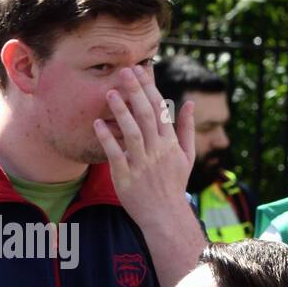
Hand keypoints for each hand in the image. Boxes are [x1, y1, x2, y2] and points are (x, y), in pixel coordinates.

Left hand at [94, 65, 194, 223]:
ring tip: (111, 92)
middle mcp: (157, 151)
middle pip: (147, 116)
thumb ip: (186, 128)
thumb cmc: (174, 184)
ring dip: (121, 112)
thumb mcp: (187, 156)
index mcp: (170, 144)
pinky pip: (116, 154)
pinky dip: (107, 139)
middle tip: (124, 71)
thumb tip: (189, 102)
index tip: (140, 70)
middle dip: (136, 92)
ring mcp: (142, 164)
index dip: (150, 88)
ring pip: (132, 133)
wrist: (165, 216)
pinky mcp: (126, 177)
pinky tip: (98, 124)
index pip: (161, 110)